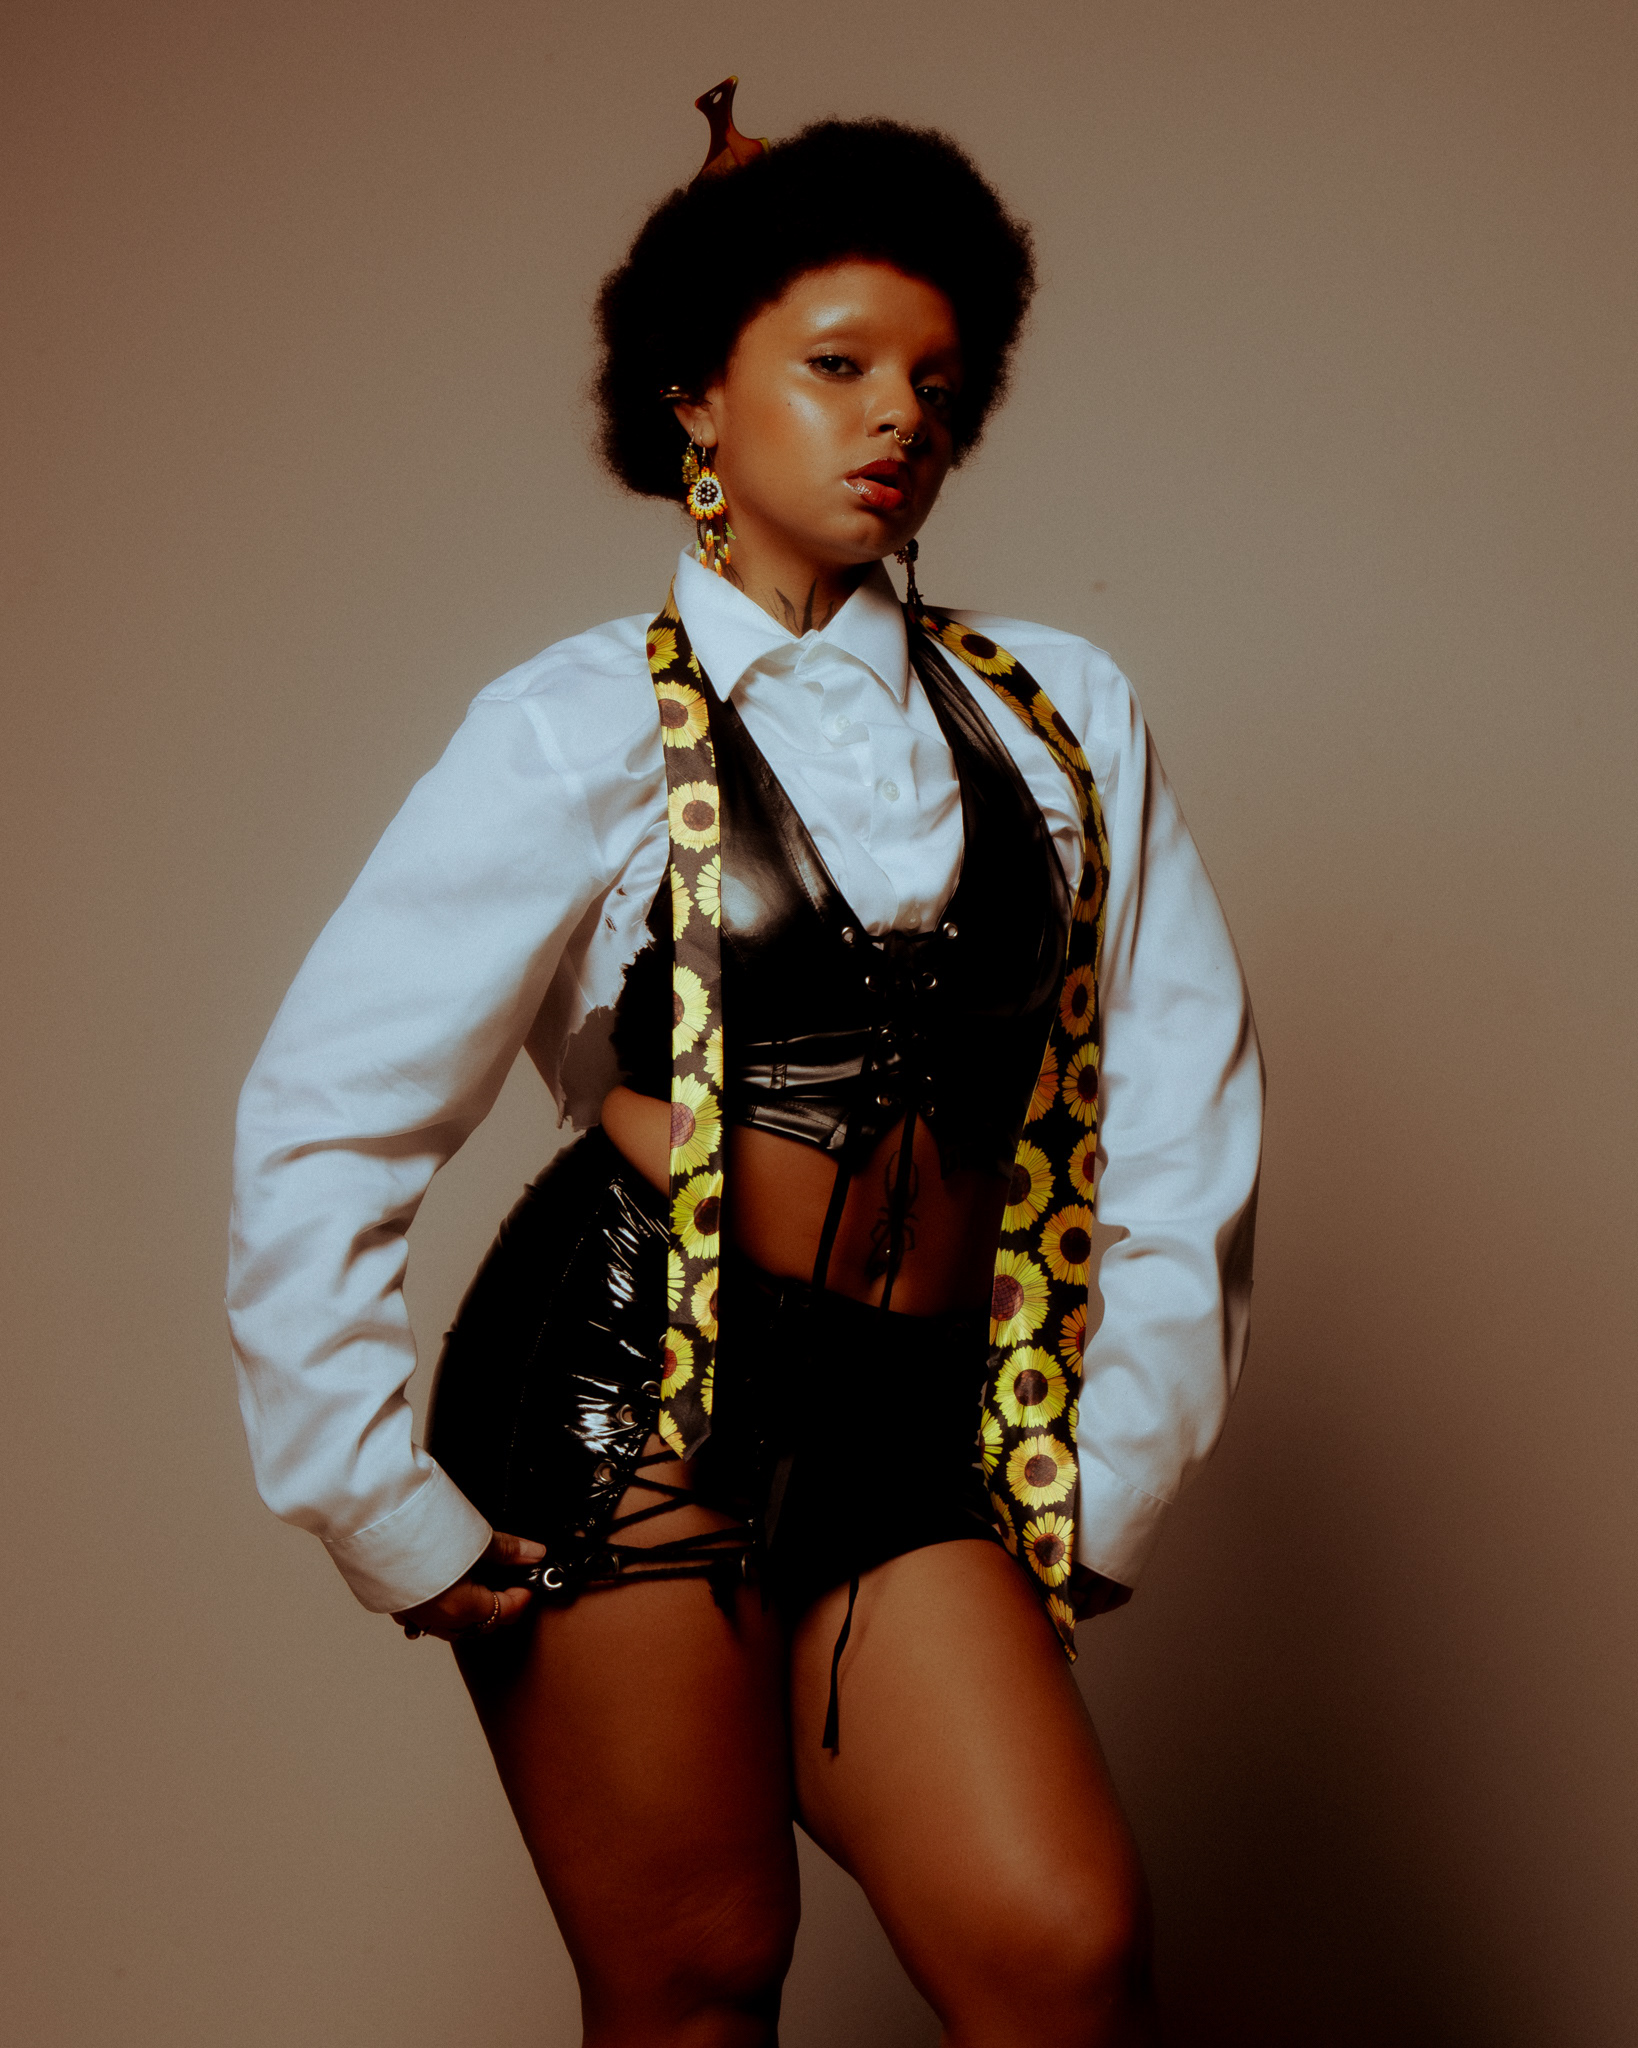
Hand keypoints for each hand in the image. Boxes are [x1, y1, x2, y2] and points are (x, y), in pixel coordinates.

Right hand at [391, 1532, 546, 1640]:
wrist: (376, 1523)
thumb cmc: (421, 1531)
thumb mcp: (475, 1538)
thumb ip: (508, 1550)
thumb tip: (534, 1553)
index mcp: (462, 1608)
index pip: (507, 1612)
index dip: (524, 1595)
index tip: (530, 1580)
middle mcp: (439, 1619)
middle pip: (483, 1625)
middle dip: (502, 1606)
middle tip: (512, 1580)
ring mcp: (417, 1616)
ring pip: (456, 1626)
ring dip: (474, 1611)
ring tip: (483, 1582)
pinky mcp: (400, 1606)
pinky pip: (429, 1619)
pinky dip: (445, 1609)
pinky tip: (449, 1589)